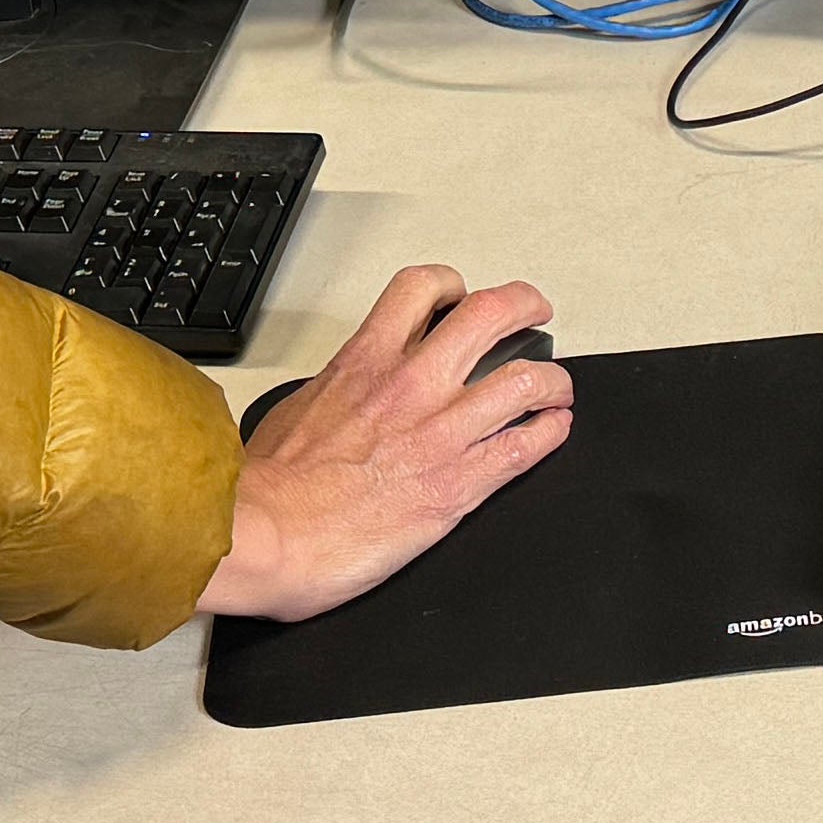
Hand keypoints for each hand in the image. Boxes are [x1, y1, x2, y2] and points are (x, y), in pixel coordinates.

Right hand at [200, 265, 570, 623]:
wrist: (266, 538)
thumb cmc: (270, 489)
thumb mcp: (296, 410)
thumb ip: (336, 392)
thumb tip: (342, 396)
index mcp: (366, 362)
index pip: (420, 290)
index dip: (451, 285)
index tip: (461, 296)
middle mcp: (411, 386)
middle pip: (491, 315)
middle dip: (524, 305)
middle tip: (534, 312)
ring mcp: (441, 432)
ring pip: (525, 380)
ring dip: (552, 379)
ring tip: (556, 386)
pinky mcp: (459, 484)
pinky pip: (526, 447)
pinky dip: (551, 433)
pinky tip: (554, 431)